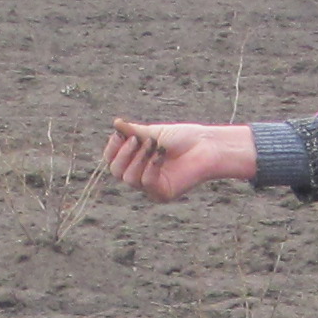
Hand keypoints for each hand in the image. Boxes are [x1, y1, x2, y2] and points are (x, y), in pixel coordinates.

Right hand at [103, 119, 255, 201]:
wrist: (206, 145)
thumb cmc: (182, 138)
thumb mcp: (153, 131)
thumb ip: (133, 131)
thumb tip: (116, 123)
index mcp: (135, 160)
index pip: (111, 159)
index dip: (112, 147)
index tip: (120, 133)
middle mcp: (140, 175)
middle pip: (115, 171)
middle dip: (124, 153)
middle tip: (138, 139)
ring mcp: (151, 187)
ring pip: (128, 178)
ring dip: (138, 158)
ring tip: (153, 144)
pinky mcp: (162, 194)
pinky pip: (146, 183)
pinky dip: (151, 166)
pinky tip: (161, 155)